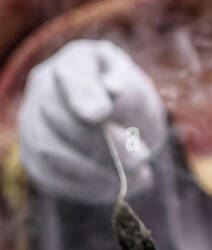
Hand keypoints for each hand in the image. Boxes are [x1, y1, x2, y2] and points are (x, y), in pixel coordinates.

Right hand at [17, 40, 168, 203]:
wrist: (121, 126)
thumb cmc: (132, 103)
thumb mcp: (140, 93)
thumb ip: (128, 94)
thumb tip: (112, 95)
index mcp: (76, 61)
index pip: (71, 75)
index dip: (82, 95)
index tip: (101, 113)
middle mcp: (43, 88)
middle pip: (60, 117)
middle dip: (103, 144)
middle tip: (142, 158)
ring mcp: (32, 122)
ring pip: (51, 151)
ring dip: (97, 171)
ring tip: (139, 177)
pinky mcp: (33, 157)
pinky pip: (51, 177)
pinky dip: (86, 187)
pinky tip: (117, 188)